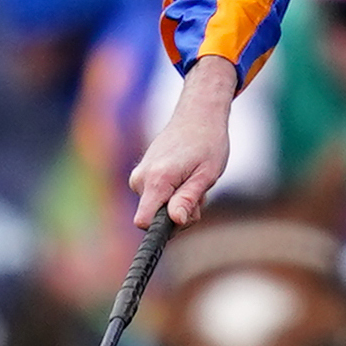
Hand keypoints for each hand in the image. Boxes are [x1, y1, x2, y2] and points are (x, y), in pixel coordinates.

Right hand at [126, 53, 237, 226]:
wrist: (197, 115)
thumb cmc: (208, 144)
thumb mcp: (206, 175)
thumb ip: (188, 199)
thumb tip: (175, 221)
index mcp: (157, 180)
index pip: (144, 222)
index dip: (164, 229)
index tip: (184, 217)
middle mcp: (141, 179)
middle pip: (154, 219)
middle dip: (179, 215)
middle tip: (199, 194)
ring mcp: (138, 176)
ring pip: (156, 209)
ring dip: (178, 204)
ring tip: (193, 182)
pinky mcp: (141, 175)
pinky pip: (155, 199)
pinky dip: (172, 196)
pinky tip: (185, 178)